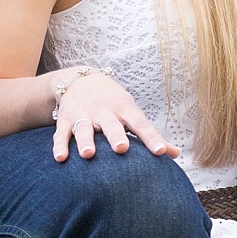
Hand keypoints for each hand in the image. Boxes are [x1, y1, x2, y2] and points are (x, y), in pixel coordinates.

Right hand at [52, 70, 178, 164]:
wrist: (81, 79)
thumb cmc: (114, 102)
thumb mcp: (132, 113)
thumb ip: (151, 135)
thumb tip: (177, 155)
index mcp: (125, 109)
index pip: (140, 123)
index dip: (151, 137)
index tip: (159, 152)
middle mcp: (105, 111)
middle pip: (111, 124)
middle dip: (116, 136)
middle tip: (121, 148)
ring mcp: (84, 115)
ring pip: (84, 128)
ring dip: (85, 141)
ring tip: (88, 155)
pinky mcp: (66, 120)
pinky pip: (62, 133)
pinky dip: (60, 144)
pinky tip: (60, 158)